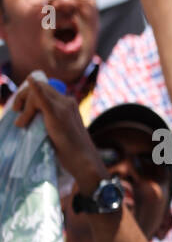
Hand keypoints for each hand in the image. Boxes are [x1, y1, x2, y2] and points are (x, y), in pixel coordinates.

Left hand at [12, 77, 105, 193]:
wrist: (84, 161)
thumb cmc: (72, 151)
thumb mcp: (58, 131)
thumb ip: (49, 121)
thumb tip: (30, 119)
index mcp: (69, 105)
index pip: (46, 90)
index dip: (30, 96)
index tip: (21, 109)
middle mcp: (67, 102)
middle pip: (41, 87)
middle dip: (24, 96)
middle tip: (17, 111)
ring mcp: (63, 107)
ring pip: (37, 92)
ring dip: (24, 102)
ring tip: (21, 122)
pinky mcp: (56, 115)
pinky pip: (42, 97)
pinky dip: (35, 89)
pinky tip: (30, 81)